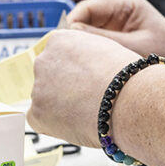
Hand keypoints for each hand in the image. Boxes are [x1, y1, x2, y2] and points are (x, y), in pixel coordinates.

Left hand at [28, 29, 137, 147]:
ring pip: (45, 99)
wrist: (129, 101)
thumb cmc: (126, 77)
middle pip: (48, 76)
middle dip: (62, 88)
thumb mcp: (106, 49)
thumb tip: (82, 65)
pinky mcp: (36, 114)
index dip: (73, 72)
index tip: (84, 81)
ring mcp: (38, 87)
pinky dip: (54, 125)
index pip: (57, 55)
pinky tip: (76, 124)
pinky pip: (41, 121)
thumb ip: (86, 54)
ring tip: (87, 112)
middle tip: (85, 99)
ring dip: (59, 106)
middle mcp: (43, 60)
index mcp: (60, 40)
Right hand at [68, 0, 164, 65]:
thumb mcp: (134, 48)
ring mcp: (116, 24)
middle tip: (64, 56)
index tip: (62, 43)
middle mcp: (118, 9)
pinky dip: (90, 54)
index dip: (72, 24)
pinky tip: (86, 67)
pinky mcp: (116, 38)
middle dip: (75, 37)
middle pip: (84, 19)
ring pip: (87, 33)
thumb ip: (102, 41)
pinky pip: (95, 44)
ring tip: (75, 64)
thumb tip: (68, 36)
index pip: (88, 8)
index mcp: (125, 3)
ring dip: (83, 47)